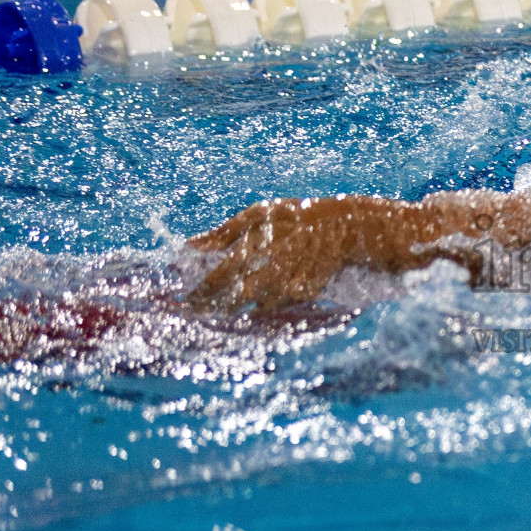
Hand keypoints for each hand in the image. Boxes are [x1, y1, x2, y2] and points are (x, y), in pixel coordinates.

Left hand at [186, 199, 352, 311]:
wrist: (348, 229)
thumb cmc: (298, 217)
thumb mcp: (261, 214)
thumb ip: (225, 232)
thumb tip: (190, 246)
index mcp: (258, 245)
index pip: (221, 275)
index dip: (201, 292)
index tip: (183, 304)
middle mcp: (273, 268)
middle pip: (236, 298)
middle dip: (214, 308)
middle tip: (196, 315)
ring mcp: (290, 285)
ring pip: (255, 308)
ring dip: (237, 312)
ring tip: (221, 313)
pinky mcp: (305, 296)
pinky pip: (275, 309)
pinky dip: (261, 310)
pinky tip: (253, 308)